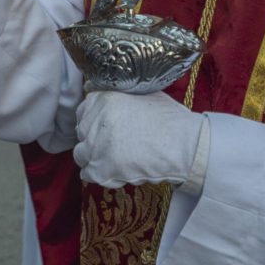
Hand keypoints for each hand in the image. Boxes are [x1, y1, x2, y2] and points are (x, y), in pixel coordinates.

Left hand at [73, 91, 206, 190]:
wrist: (183, 145)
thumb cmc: (170, 120)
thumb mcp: (144, 94)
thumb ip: (120, 93)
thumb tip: (96, 88)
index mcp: (103, 98)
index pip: (83, 111)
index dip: (95, 122)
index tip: (107, 129)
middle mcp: (94, 120)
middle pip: (82, 133)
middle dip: (96, 140)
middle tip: (117, 146)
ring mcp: (95, 145)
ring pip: (81, 154)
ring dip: (96, 158)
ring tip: (118, 160)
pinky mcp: (100, 168)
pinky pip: (88, 174)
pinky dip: (100, 176)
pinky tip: (118, 172)